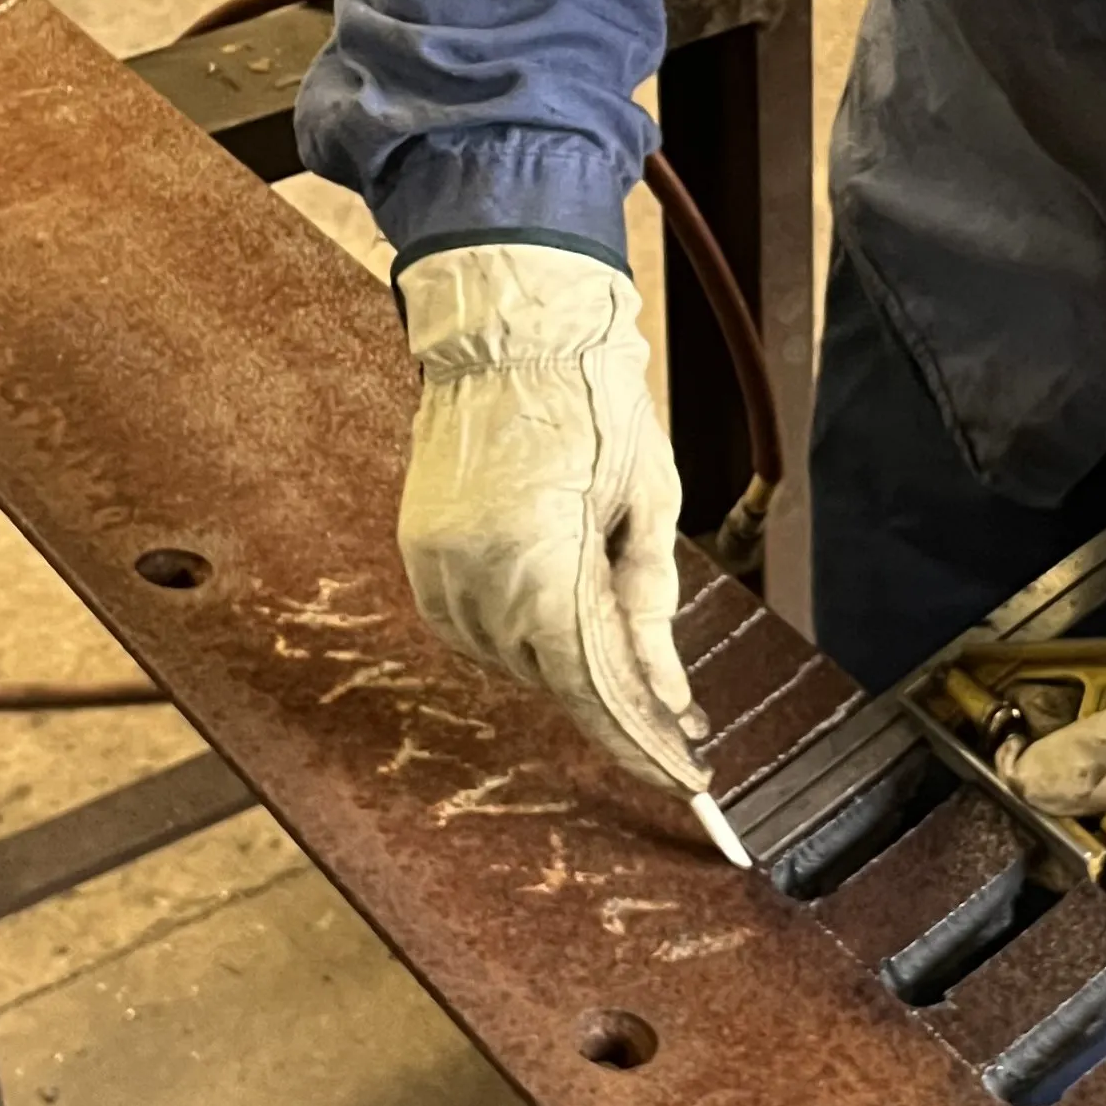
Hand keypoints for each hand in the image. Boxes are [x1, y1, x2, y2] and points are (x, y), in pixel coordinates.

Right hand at [394, 242, 707, 793]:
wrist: (510, 328)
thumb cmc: (594, 401)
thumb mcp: (649, 501)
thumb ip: (651, 602)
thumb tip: (666, 693)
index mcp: (542, 562)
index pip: (592, 687)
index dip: (638, 742)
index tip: (684, 777)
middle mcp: (478, 575)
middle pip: (553, 678)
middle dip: (615, 701)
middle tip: (675, 721)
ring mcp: (439, 565)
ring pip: (511, 659)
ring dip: (566, 665)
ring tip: (620, 652)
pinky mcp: (421, 550)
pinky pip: (472, 627)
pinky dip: (519, 636)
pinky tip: (556, 619)